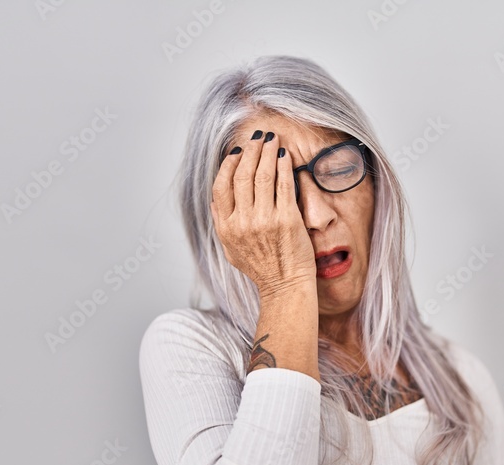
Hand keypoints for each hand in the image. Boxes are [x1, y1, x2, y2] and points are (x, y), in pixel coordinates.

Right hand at [210, 128, 316, 297]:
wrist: (285, 287)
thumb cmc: (261, 269)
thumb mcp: (232, 250)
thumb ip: (222, 224)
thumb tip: (216, 199)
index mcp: (226, 228)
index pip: (221, 186)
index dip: (229, 164)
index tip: (237, 151)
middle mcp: (242, 222)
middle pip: (242, 175)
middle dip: (250, 151)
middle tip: (258, 138)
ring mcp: (265, 220)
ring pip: (262, 175)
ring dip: (267, 152)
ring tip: (272, 140)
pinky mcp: (287, 219)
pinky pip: (283, 184)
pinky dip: (283, 166)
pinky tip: (284, 155)